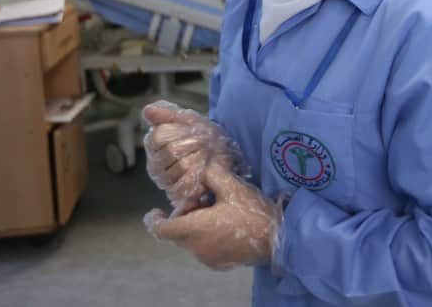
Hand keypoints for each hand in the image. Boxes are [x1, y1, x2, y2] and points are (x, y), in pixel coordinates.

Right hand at [143, 101, 243, 211]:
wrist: (222, 156)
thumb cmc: (204, 136)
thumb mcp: (190, 120)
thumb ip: (168, 114)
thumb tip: (147, 110)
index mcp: (155, 144)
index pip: (159, 136)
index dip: (179, 132)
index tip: (193, 130)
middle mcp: (155, 164)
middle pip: (171, 151)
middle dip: (193, 145)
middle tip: (205, 144)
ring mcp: (165, 181)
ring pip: (180, 168)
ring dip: (200, 159)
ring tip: (208, 157)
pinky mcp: (177, 195)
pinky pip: (185, 186)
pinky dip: (199, 178)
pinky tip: (206, 172)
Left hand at [144, 163, 282, 270]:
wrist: (277, 239)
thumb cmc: (252, 212)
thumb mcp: (232, 186)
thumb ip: (212, 174)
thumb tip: (202, 166)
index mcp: (194, 228)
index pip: (161, 229)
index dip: (154, 220)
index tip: (155, 211)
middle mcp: (196, 247)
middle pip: (177, 232)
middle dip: (183, 215)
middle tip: (201, 200)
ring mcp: (207, 258)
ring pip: (190, 240)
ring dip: (195, 225)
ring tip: (216, 210)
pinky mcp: (218, 264)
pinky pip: (203, 249)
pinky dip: (206, 236)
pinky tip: (225, 225)